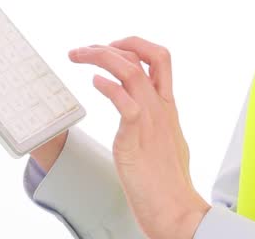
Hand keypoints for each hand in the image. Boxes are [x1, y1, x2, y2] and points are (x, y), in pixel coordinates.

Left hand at [70, 37, 211, 238]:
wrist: (176, 210)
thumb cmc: (169, 183)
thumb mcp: (167, 141)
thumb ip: (156, 123)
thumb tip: (139, 112)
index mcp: (168, 106)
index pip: (158, 58)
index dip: (134, 46)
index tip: (110, 48)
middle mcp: (161, 107)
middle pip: (144, 56)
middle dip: (112, 44)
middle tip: (83, 49)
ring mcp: (151, 120)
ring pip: (131, 71)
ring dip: (100, 56)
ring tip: (77, 56)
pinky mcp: (136, 138)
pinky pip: (125, 103)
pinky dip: (107, 87)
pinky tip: (94, 84)